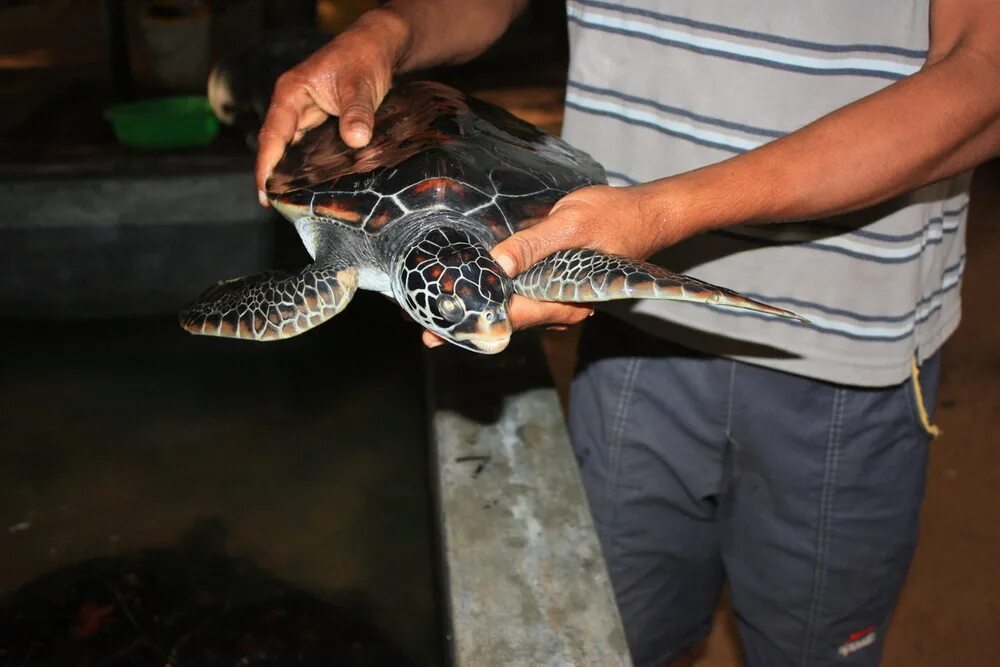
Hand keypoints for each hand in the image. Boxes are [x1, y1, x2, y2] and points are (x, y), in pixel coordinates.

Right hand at [254, 10, 406, 204]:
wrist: (378, 47)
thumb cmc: (363, 58)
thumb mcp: (360, 85)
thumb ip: (357, 112)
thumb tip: (356, 140)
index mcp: (291, 93)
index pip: (272, 135)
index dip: (265, 165)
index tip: (264, 192)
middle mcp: (293, 104)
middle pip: (277, 145)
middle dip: (274, 174)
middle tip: (277, 205)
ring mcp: (306, 113)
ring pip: (292, 147)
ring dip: (290, 172)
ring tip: (291, 202)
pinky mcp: (321, 120)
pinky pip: (308, 146)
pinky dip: (308, 164)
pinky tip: (313, 184)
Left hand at [421, 182, 685, 347]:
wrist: (647, 214)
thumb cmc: (614, 216)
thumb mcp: (570, 224)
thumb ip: (532, 245)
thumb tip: (496, 265)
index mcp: (566, 300)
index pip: (512, 318)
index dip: (473, 322)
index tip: (437, 329)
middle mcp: (561, 308)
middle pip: (506, 321)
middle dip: (466, 322)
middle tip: (420, 325)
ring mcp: (558, 299)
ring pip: (510, 311)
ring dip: (475, 309)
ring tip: (432, 307)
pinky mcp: (553, 286)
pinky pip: (519, 296)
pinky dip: (491, 294)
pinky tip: (465, 288)